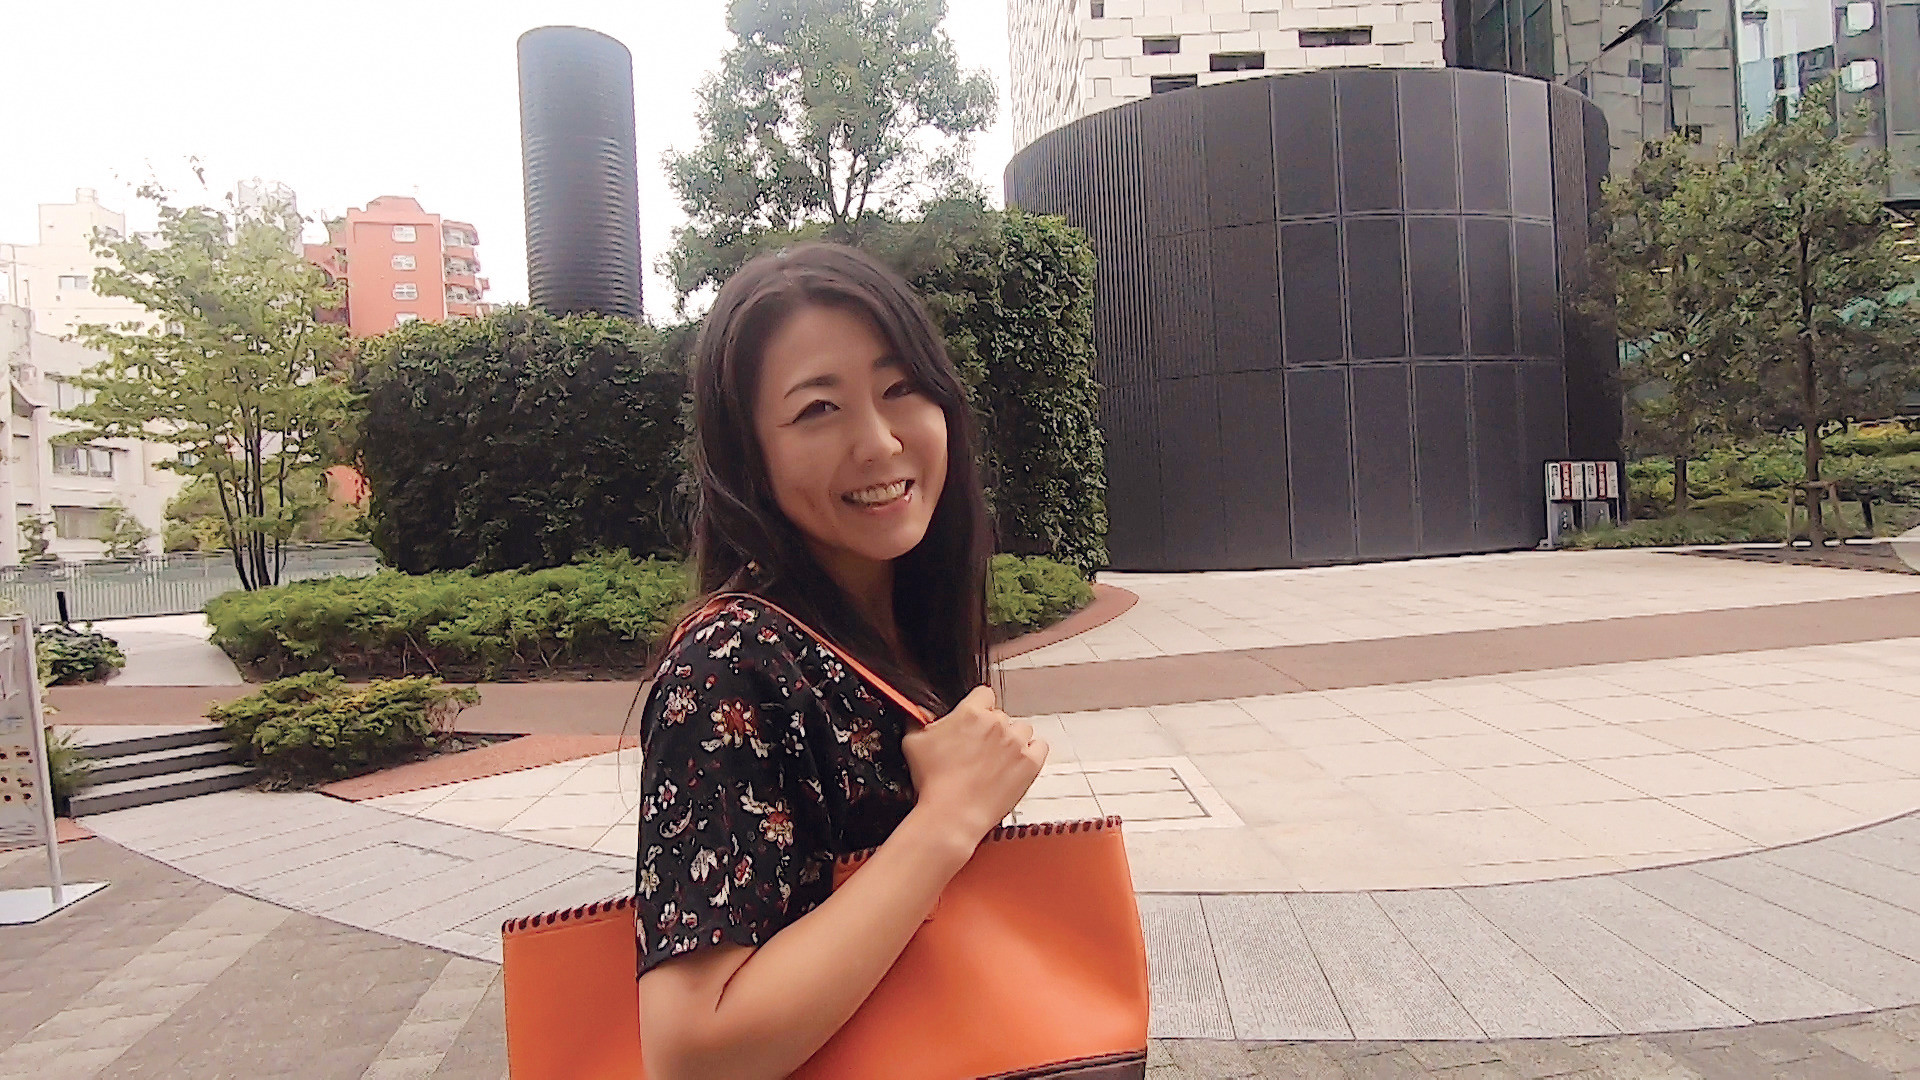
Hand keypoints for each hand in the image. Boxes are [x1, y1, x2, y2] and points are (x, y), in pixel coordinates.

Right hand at [901, 685, 1047, 844]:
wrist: (952, 815)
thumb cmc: (934, 782)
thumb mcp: (914, 742)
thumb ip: (919, 719)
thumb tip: (920, 712)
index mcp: (971, 713)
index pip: (984, 694)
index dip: (978, 707)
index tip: (974, 720)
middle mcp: (997, 724)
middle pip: (1001, 716)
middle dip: (991, 729)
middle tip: (978, 750)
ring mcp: (1016, 743)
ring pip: (1022, 729)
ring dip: (1013, 740)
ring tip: (998, 759)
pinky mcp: (1030, 764)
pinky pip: (1040, 747)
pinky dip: (1032, 752)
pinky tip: (1018, 762)